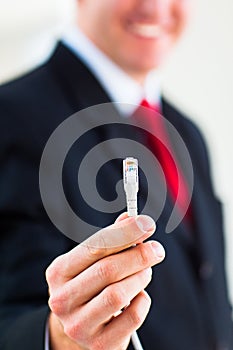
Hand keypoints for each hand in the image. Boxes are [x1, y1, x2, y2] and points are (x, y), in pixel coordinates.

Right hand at [46, 213, 164, 349]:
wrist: (80, 326)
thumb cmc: (89, 286)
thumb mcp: (91, 262)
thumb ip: (110, 239)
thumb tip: (132, 218)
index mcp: (59, 272)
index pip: (94, 246)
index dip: (124, 232)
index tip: (145, 223)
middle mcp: (63, 299)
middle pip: (107, 270)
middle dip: (138, 255)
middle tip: (156, 249)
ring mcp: (79, 324)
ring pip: (119, 293)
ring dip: (140, 277)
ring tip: (145, 271)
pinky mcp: (99, 343)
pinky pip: (132, 317)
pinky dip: (142, 300)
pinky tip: (139, 295)